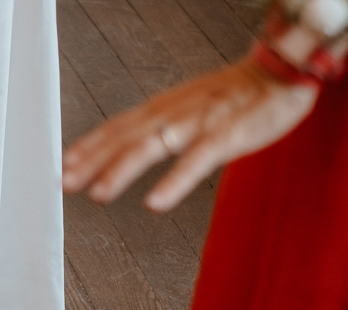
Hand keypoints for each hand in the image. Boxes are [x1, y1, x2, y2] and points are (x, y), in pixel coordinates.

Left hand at [62, 59, 319, 211]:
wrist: (286, 68)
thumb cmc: (237, 94)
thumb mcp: (190, 107)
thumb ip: (159, 127)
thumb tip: (126, 148)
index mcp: (165, 106)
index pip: (118, 126)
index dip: (88, 145)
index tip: (61, 165)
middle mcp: (176, 110)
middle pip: (126, 136)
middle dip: (91, 159)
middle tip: (63, 181)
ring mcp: (202, 120)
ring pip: (154, 145)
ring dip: (122, 169)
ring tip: (98, 193)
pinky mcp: (230, 132)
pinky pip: (198, 159)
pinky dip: (175, 180)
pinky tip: (156, 202)